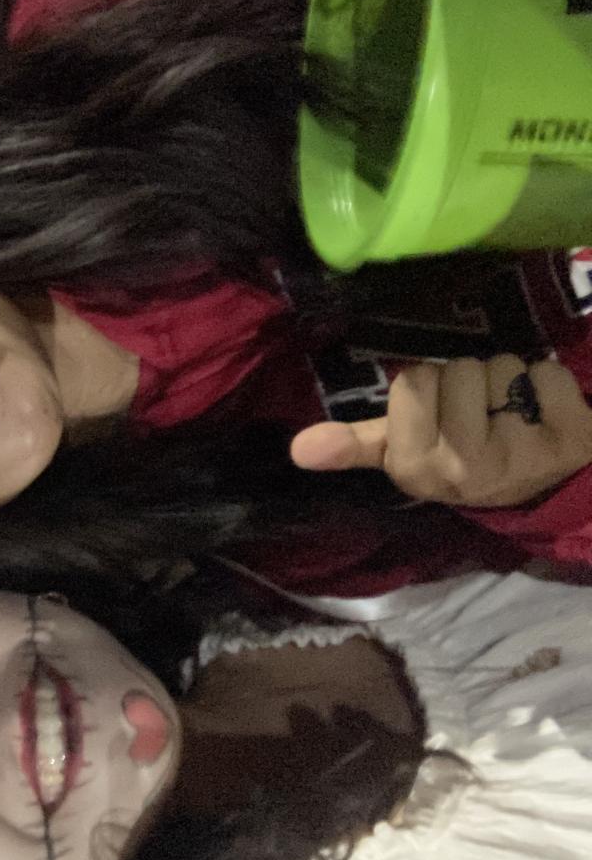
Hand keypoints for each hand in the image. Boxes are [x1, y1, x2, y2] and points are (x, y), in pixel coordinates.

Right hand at [290, 355, 591, 507]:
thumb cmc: (462, 460)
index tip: (438, 416)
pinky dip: (552, 385)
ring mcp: (520, 454)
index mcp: (415, 465)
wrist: (543, 493)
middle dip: (469, 383)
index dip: (428, 388)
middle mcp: (462, 465)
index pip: (413, 380)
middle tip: (479, 415)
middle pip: (459, 368)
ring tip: (512, 415)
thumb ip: (353, 445)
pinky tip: (546, 415)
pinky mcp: (570, 439)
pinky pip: (549, 373)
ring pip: (504, 366)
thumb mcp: (404, 455)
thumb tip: (296, 449)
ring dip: (510, 382)